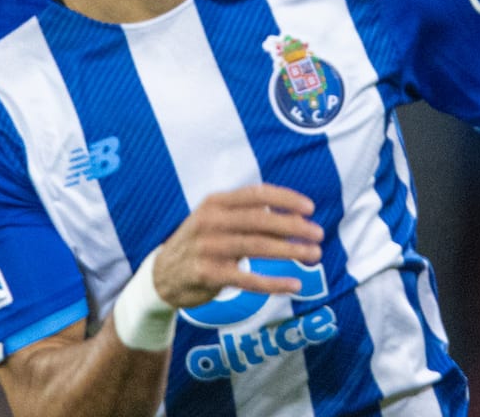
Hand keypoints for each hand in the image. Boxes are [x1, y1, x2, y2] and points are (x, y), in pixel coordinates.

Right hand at [153, 183, 323, 308]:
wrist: (161, 275)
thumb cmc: (200, 243)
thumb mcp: (216, 220)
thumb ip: (247, 215)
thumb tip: (289, 215)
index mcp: (215, 202)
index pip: (256, 194)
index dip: (285, 199)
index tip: (310, 208)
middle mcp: (210, 221)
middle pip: (260, 221)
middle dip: (294, 227)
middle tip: (318, 234)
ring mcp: (208, 248)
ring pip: (258, 247)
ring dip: (290, 251)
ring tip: (314, 255)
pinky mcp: (208, 274)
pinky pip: (248, 279)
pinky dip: (273, 282)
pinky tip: (293, 284)